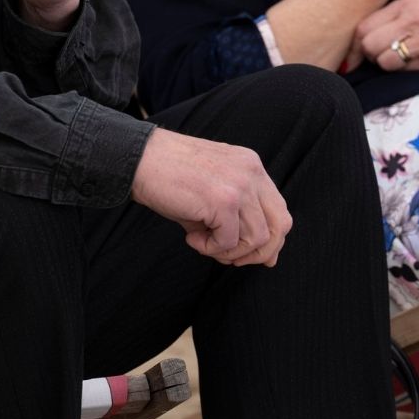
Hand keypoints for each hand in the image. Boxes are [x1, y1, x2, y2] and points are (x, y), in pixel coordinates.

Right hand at [130, 128, 291, 266]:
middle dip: (258, 252)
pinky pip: (229, 243)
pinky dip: (209, 248)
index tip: (252, 256)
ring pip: (256, 239)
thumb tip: (267, 257)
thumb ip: (240, 218)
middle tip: (228, 257)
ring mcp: (240, 185)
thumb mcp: (213, 193)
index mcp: (251, 167)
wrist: (138, 160)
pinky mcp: (223, 200)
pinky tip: (191, 237)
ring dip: (228, 252)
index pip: (279, 210)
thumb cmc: (169, 178)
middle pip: (279, 226)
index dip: (271, 240)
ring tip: (202, 242)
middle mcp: (252, 172)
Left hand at [356, 0, 418, 70]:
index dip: (357, 43)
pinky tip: (417, 64)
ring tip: (402, 61)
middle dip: (367, 55)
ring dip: (384, 64)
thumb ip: (402, 18)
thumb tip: (374, 39)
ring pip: (378, 55)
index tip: (357, 55)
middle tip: (381, 59)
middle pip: (365, 40)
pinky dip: (401, 70)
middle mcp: (409, 13)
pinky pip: (399, 65)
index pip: (364, 23)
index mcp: (408, 1)